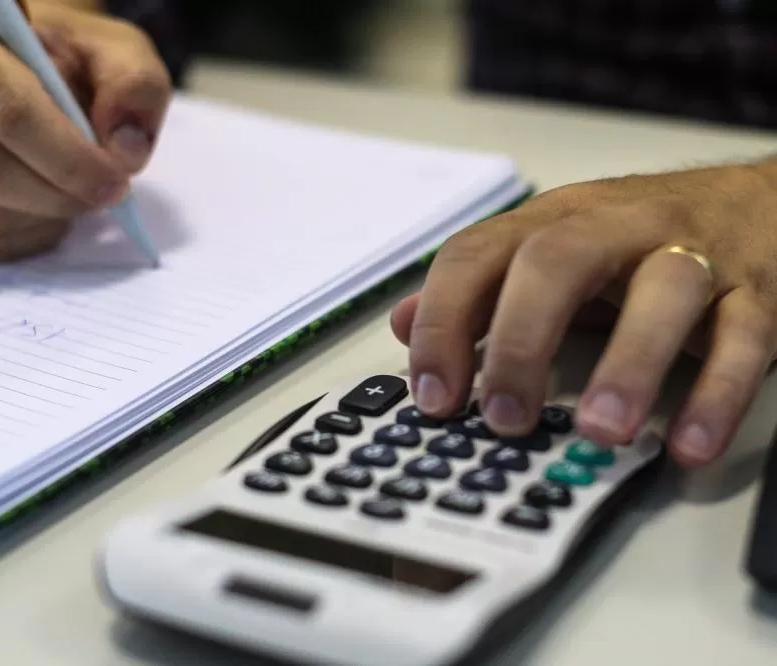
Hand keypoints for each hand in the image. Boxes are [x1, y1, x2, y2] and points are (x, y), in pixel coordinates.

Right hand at [0, 2, 171, 260]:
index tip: (117, 181)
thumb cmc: (77, 66)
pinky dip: (29, 236)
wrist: (41, 80)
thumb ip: (134, 88)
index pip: (9, 112)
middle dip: (59, 194)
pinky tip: (51, 210)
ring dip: (47, 216)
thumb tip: (123, 149)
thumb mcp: (120, 56)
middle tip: (107, 197)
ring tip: (79, 195)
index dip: (69, 158)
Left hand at [390, 162, 776, 466]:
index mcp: (553, 222)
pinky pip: (743, 340)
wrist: (760, 201)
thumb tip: (402, 324)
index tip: (432, 394)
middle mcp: (617, 228)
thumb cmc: (638, 238)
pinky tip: (687, 444)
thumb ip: (478, 289)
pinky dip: (717, 395)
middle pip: (558, 263)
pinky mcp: (757, 293)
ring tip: (598, 432)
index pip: (478, 255)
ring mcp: (693, 255)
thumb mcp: (548, 250)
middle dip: (521, 342)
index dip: (443, 322)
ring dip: (627, 365)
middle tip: (504, 418)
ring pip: (664, 291)